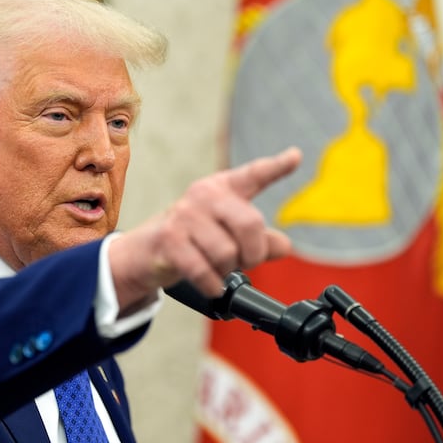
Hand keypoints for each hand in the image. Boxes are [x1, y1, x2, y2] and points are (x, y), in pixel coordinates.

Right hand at [109, 147, 301, 309]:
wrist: (147, 251)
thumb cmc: (193, 239)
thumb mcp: (228, 234)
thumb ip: (260, 239)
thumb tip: (284, 246)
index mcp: (222, 188)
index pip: (254, 175)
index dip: (277, 166)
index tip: (295, 157)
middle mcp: (204, 195)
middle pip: (250, 225)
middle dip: (254, 253)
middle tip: (245, 262)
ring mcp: (185, 216)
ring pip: (227, 252)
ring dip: (228, 271)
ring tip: (219, 270)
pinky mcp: (170, 239)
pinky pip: (204, 270)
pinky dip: (213, 284)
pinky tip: (212, 284)